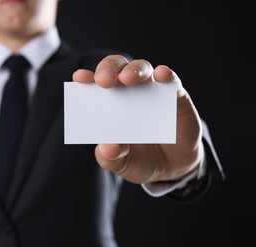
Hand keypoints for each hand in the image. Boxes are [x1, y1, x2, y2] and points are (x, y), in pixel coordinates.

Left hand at [72, 55, 202, 183]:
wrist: (173, 169)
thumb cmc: (140, 160)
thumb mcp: (122, 164)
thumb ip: (111, 158)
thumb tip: (107, 148)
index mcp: (108, 104)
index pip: (94, 84)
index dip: (86, 78)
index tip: (79, 78)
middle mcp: (128, 91)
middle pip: (116, 68)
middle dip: (108, 69)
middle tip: (104, 80)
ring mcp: (152, 90)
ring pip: (142, 68)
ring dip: (134, 70)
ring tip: (128, 79)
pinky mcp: (176, 96)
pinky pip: (171, 81)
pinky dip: (166, 75)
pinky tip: (161, 75)